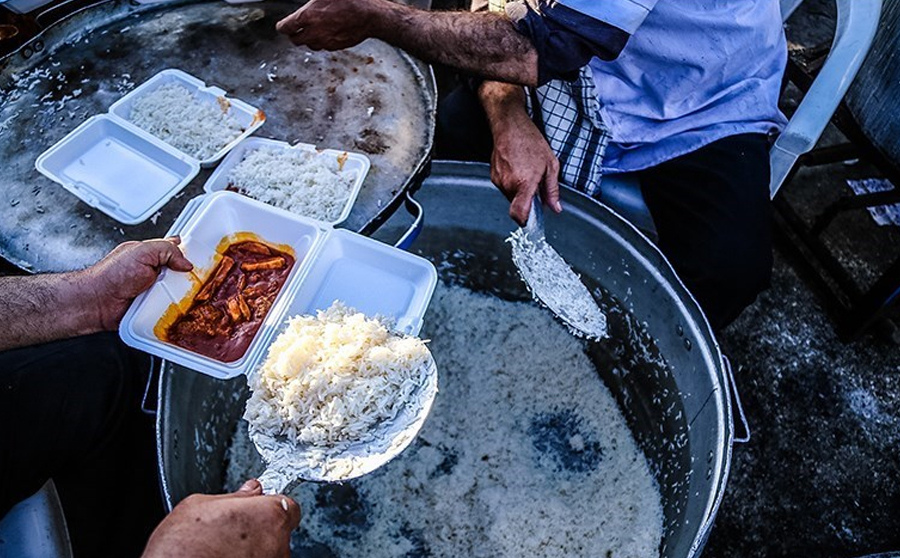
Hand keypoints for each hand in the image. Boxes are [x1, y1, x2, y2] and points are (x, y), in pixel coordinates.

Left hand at [85, 237, 192, 329]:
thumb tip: (186, 262)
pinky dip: (176, 309)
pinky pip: (171, 308)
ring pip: (179, 291)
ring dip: (183, 294)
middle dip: (189, 276)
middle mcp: (154, 272)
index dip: (189, 252)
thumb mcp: (142, 251)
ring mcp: (154, 290)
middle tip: (196, 279)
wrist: (98, 303)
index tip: (202, 259)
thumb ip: (167, 250)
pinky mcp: (154, 307)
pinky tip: (178, 308)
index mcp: (151, 254)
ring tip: (186, 295)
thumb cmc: (111, 276)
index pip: (176, 250)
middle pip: (181, 273)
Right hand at [142, 479, 300, 557]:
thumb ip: (235, 496)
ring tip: (224, 550)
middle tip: (234, 533)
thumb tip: (251, 489)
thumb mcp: (199, 505)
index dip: (271, 507)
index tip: (259, 510)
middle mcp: (278, 544)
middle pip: (279, 531)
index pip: (288, 505)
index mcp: (269, 515)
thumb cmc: (181, 547)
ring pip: (269, 552)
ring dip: (253, 550)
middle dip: (260, 530)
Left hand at [276, 0, 381, 50]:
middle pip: (295, 40)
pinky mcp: (335, 47)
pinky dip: (322, 41)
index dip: (283, 26)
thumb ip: (311, 2)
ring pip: (310, 45)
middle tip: (296, 29)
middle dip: (294, 34)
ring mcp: (324, 42)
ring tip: (313, 30)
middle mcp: (314, 32)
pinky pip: (323, 47)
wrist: (369, 15)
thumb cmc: (349, 1)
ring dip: (308, 39)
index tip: (283, 25)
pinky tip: (327, 32)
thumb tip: (307, 4)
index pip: (285, 28)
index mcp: (307, 17)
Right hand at [490, 113, 561, 225]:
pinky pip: (505, 187)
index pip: (519, 213)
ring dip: (520, 190)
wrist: (509, 125)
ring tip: (526, 171)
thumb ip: (552, 189)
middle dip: (527, 200)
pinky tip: (518, 168)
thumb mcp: (550, 164)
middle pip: (517, 205)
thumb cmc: (530, 140)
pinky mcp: (493, 176)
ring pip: (511, 196)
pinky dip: (512, 182)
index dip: (525, 221)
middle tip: (536, 185)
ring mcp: (498, 180)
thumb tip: (555, 207)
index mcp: (524, 182)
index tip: (531, 221)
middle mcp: (508, 184)